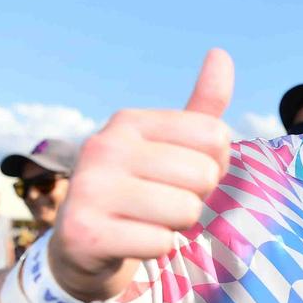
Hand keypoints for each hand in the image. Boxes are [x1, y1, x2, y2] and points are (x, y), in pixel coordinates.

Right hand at [50, 49, 233, 300]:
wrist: (82, 246)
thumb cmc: (140, 190)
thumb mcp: (170, 146)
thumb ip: (202, 109)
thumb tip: (221, 53)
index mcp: (129, 121)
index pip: (215, 135)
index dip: (213, 165)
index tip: (182, 175)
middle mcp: (104, 146)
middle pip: (204, 175)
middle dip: (196, 198)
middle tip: (164, 204)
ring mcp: (90, 188)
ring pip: (186, 211)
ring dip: (177, 226)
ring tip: (148, 221)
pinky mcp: (86, 232)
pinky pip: (161, 243)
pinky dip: (156, 249)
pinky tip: (131, 242)